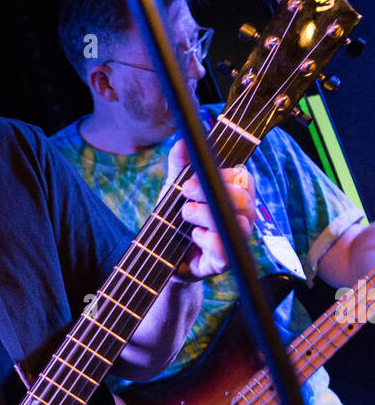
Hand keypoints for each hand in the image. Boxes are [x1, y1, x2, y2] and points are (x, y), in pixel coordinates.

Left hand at [167, 140, 254, 278]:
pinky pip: (226, 249)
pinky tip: (194, 235)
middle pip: (244, 199)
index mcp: (232, 197)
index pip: (244, 179)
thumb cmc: (174, 220)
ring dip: (208, 214)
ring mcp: (232, 241)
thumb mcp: (173, 189)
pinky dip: (209, 239)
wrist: (161, 256)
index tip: (194, 175)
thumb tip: (181, 142)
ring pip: (237, 223)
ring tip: (185, 213)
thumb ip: (179, 165)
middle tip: (186, 190)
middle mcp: (238, 218)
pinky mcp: (221, 262)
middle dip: (213, 190)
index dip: (224, 174)